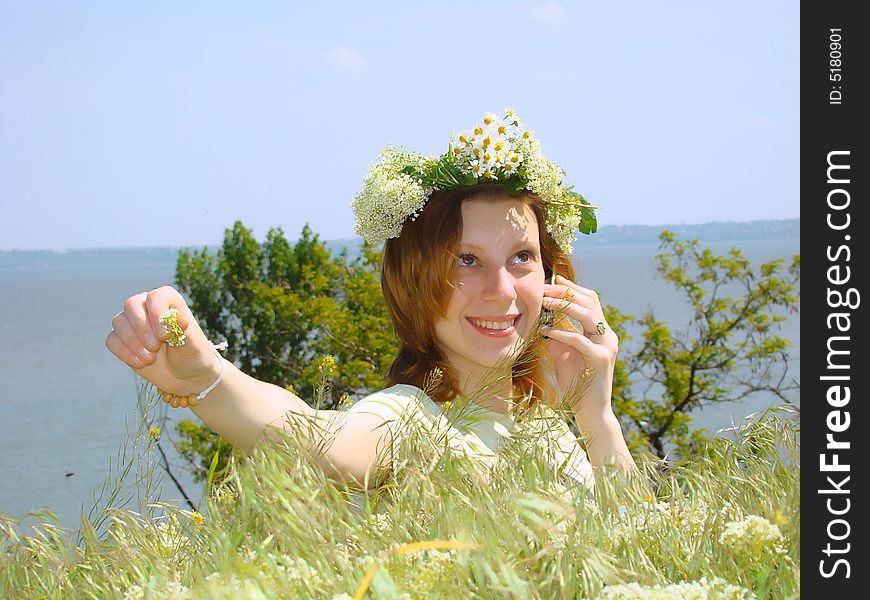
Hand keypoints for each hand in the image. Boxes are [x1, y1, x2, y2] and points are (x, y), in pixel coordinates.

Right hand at [105, 286, 219, 396]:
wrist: (185, 376)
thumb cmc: (193, 355)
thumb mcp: (193, 344)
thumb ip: (184, 330)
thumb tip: (178, 317)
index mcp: (169, 301)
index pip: (156, 296)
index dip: (157, 314)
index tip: (165, 336)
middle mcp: (148, 307)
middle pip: (131, 304)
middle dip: (141, 329)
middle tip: (155, 347)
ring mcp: (133, 323)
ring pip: (119, 322)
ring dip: (133, 343)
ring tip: (151, 358)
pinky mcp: (122, 340)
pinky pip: (112, 340)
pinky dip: (124, 353)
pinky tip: (140, 362)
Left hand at [541, 275, 618, 418]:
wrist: (590, 410)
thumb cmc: (575, 382)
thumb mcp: (563, 352)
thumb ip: (557, 333)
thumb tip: (541, 315)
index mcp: (602, 331)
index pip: (591, 300)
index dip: (572, 288)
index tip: (552, 280)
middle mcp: (608, 335)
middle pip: (590, 302)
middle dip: (565, 292)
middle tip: (544, 289)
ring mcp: (608, 346)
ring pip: (588, 316)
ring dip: (564, 306)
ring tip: (544, 302)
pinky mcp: (601, 359)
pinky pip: (580, 340)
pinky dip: (561, 333)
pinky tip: (546, 331)